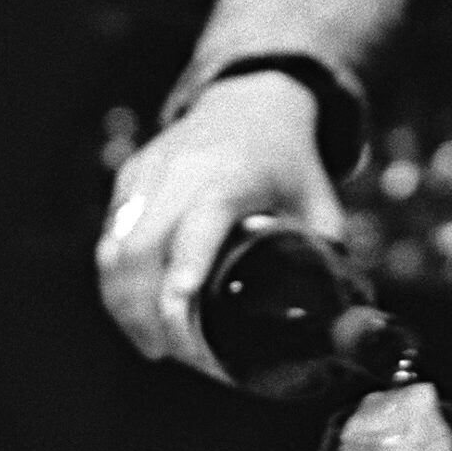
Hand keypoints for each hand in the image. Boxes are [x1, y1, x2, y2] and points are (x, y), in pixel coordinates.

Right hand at [95, 71, 346, 380]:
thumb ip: (328, 252)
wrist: (251, 97)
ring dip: (123, 304)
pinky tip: (132, 310)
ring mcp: (150, 173)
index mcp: (230, 178)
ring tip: (149, 342)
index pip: (195, 234)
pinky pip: (111, 236)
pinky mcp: (131, 177)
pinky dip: (115, 280)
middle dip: (144, 313)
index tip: (181, 336)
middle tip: (167, 352)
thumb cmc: (290, 158)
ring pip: (114, 248)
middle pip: (140, 253)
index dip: (181, 287)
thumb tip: (341, 317)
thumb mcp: (319, 198)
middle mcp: (181, 173)